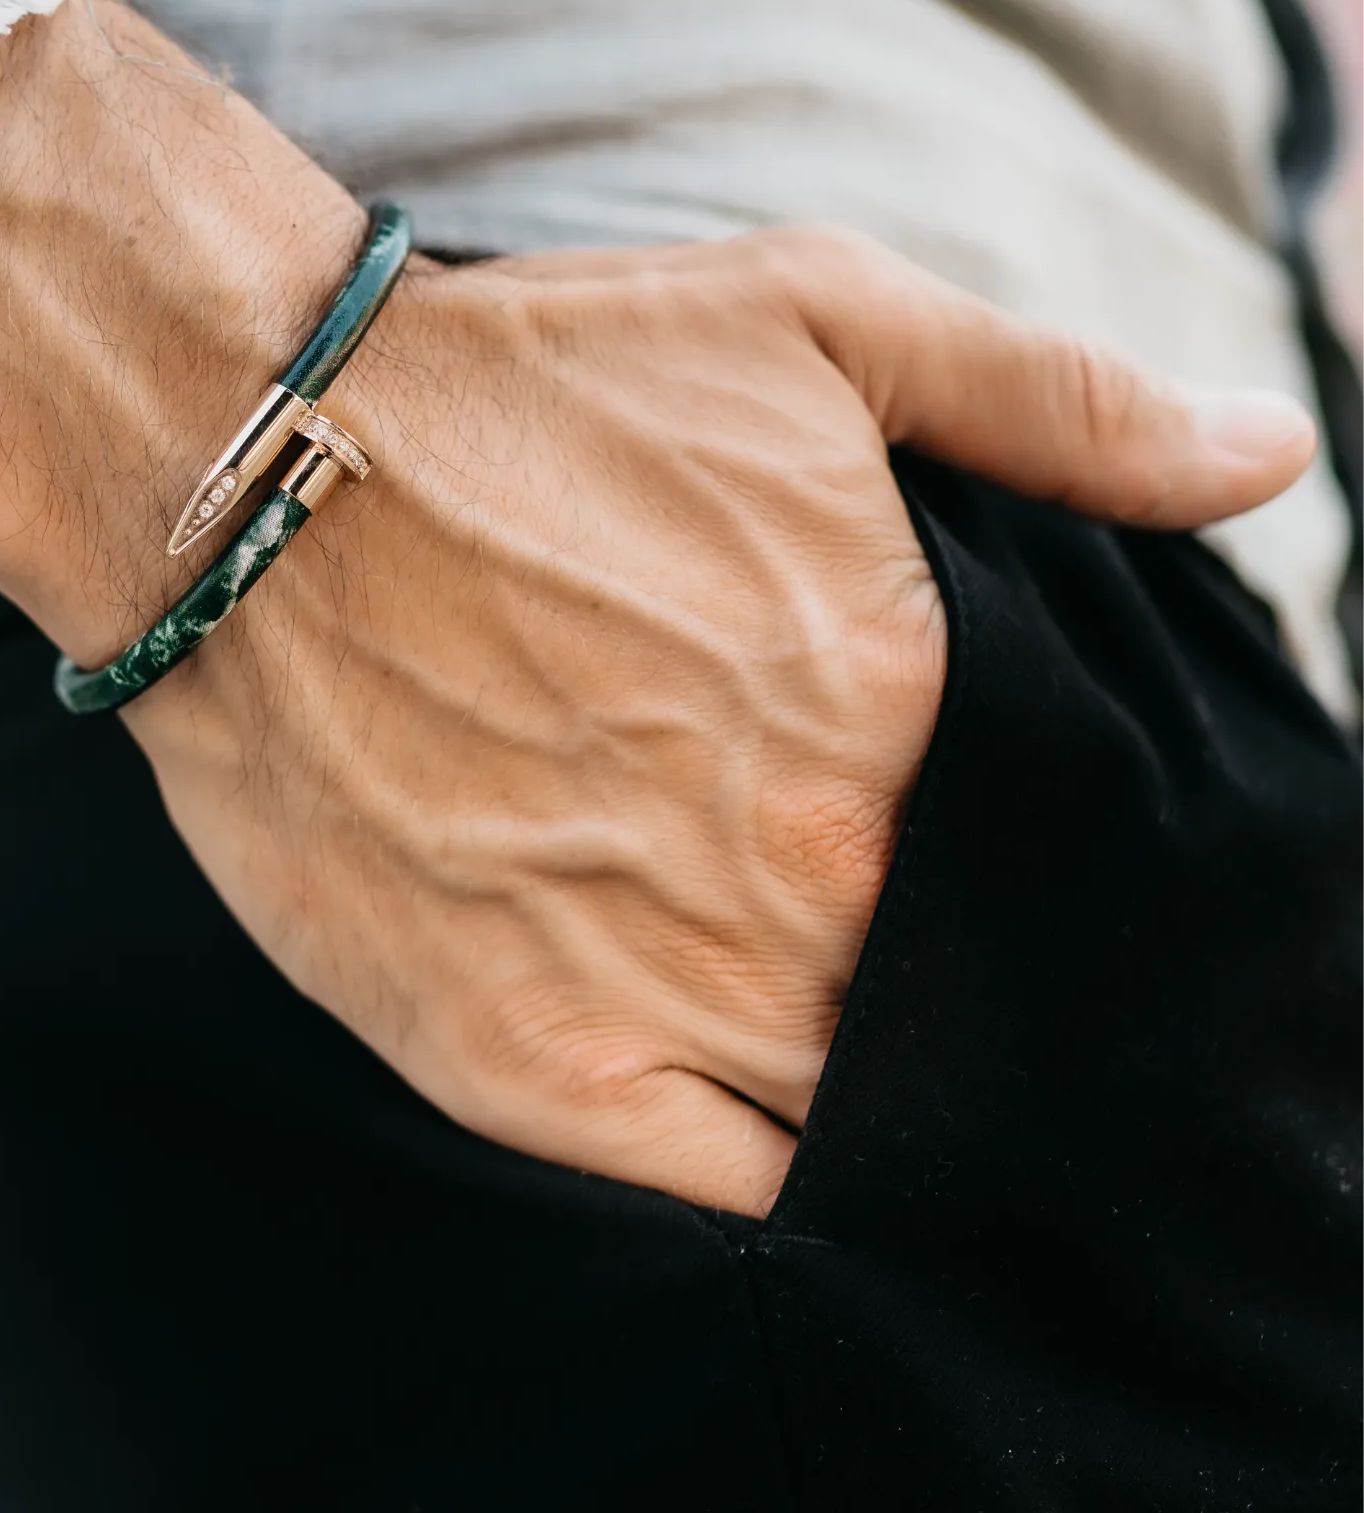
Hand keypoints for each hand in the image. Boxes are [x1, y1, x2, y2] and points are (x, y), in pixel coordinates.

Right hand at [122, 229, 1314, 1212]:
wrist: (258, 475)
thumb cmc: (531, 389)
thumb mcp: (812, 319)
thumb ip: (1055, 404)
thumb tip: (1273, 455)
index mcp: (902, 709)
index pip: (1061, 874)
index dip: (1047, 882)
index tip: (985, 855)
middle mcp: (800, 871)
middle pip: (963, 1006)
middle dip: (963, 984)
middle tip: (879, 918)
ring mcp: (659, 987)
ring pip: (854, 1116)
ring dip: (873, 1090)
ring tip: (820, 1014)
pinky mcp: (519, 1066)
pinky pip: (715, 1199)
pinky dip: (764, 1181)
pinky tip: (753, 1112)